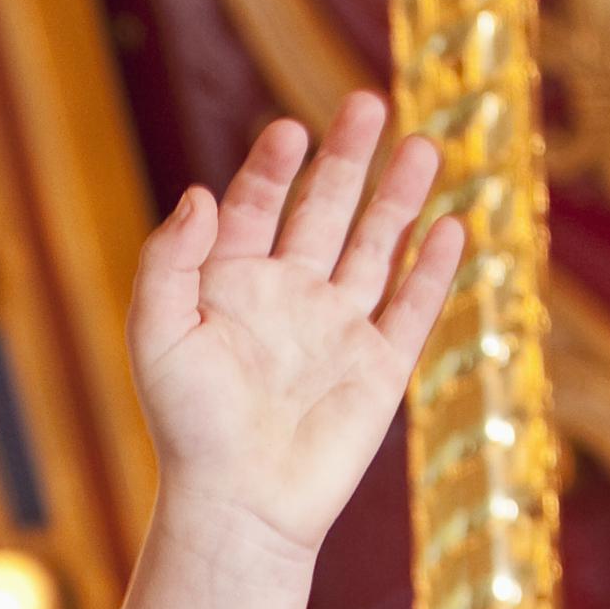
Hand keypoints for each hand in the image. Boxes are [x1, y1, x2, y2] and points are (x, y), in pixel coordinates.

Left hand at [128, 93, 464, 559]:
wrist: (240, 505)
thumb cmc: (188, 427)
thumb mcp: (158, 335)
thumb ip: (169, 261)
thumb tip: (202, 192)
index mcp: (231, 285)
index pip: (256, 205)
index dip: (272, 166)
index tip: (290, 130)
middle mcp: (288, 297)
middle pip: (324, 210)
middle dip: (347, 157)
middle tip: (367, 103)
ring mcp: (338, 329)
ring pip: (376, 246)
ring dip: (399, 197)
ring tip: (424, 145)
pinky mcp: (380, 367)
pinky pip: (413, 307)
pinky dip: (434, 268)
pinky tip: (452, 227)